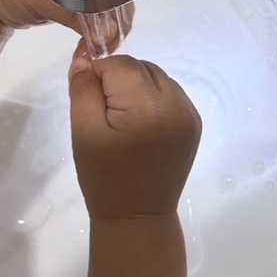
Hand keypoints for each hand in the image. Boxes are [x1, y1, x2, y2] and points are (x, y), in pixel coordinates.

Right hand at [69, 54, 200, 220]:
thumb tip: (83, 58)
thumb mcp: (84, 133)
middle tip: (102, 111)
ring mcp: (190, 114)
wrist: (137, 217)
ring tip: (120, 117)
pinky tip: (139, 122)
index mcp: (150, 108)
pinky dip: (151, 98)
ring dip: (135, 86)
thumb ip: (83, 90)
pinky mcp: (194, 124)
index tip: (87, 98)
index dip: (98, 74)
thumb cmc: (105, 179)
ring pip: (156, 77)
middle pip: (141, 67)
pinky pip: (169, 94)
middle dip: (117, 79)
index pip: (121, 65)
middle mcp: (178, 105)